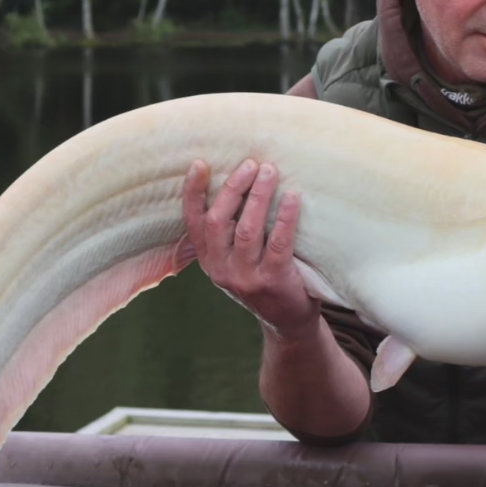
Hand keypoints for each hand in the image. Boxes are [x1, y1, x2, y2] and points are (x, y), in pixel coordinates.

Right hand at [181, 158, 319, 335]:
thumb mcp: (237, 261)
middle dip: (233, 187)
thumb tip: (240, 182)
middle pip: (218, 221)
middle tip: (251, 163)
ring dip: (258, 196)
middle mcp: (221, 269)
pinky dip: (284, 217)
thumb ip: (231, 234)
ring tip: (269, 171)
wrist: (288, 323)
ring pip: (246, 230)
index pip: (193, 222)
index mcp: (209, 260)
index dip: (193, 192)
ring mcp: (246, 277)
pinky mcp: (273, 281)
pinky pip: (278, 243)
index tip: (200, 163)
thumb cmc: (265, 279)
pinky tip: (292, 197)